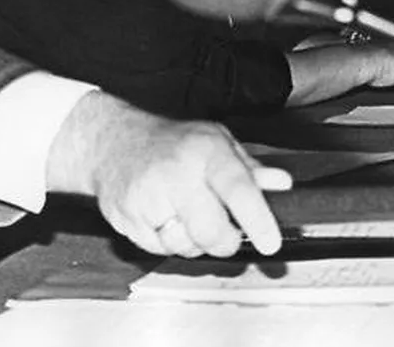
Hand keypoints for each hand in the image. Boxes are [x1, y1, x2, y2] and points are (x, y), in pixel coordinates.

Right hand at [46, 92, 292, 257]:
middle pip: (213, 232)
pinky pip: (159, 250)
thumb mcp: (216, 142)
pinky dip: (167, 241)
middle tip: (226, 231)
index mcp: (206, 150)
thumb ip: (249, 168)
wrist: (112, 142)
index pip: (238, 188)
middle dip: (225, 241)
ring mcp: (148, 197)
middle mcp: (177, 172)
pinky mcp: (127, 218)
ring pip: (186, 247)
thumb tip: (281, 183)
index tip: (271, 243)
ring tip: (184, 213)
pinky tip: (162, 216)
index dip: (257, 219)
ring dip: (193, 241)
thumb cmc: (171, 143)